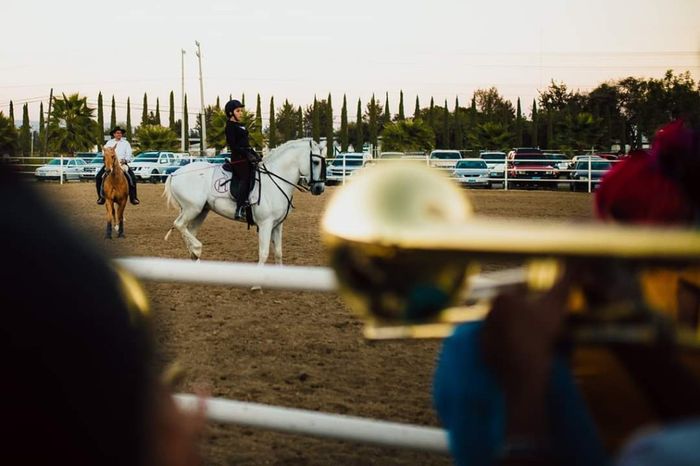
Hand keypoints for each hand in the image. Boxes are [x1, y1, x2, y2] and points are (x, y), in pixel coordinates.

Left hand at [481, 274, 570, 388]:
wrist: (527, 369)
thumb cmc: (542, 334)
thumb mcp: (557, 305)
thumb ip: (566, 280)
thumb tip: (579, 262)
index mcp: (503, 297)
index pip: (522, 294)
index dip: (536, 303)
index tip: (544, 314)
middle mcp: (488, 311)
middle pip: (511, 310)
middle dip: (524, 316)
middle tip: (539, 328)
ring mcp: (483, 331)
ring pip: (503, 326)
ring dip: (514, 330)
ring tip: (531, 340)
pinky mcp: (483, 349)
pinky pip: (495, 344)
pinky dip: (506, 347)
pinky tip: (519, 352)